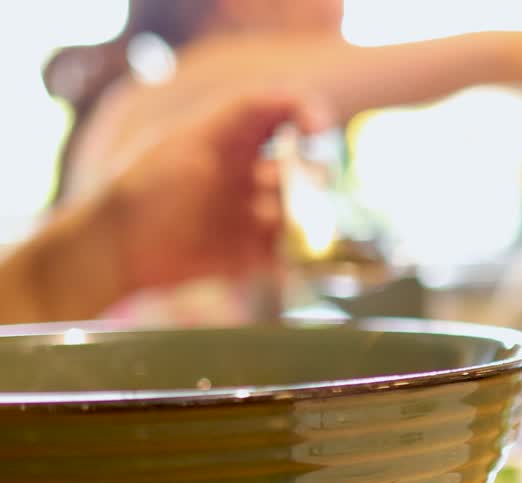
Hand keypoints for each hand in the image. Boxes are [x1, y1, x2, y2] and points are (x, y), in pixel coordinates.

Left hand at [104, 90, 330, 293]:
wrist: (116, 247)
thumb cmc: (148, 184)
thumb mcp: (196, 137)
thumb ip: (245, 113)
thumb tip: (296, 99)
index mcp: (233, 137)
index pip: (285, 113)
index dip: (309, 115)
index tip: (319, 133)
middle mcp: (247, 173)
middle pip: (302, 167)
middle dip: (312, 175)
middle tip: (308, 187)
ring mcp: (250, 215)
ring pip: (300, 212)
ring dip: (307, 218)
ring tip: (295, 227)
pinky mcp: (248, 255)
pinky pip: (287, 256)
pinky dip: (298, 258)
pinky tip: (296, 259)